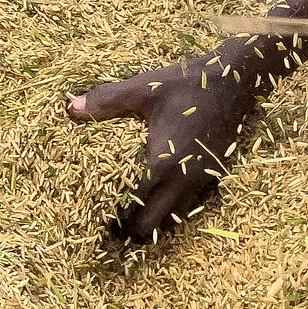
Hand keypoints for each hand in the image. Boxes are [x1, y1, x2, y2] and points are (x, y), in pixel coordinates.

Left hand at [66, 51, 258, 241]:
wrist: (237, 81)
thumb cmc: (187, 84)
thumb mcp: (143, 88)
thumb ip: (107, 102)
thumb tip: (70, 108)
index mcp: (163, 165)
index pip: (136, 211)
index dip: (116, 220)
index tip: (97, 219)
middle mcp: (184, 181)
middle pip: (154, 225)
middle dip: (132, 228)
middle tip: (112, 217)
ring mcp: (202, 181)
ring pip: (174, 219)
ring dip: (153, 218)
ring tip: (132, 207)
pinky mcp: (213, 175)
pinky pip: (190, 205)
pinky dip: (172, 207)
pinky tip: (160, 191)